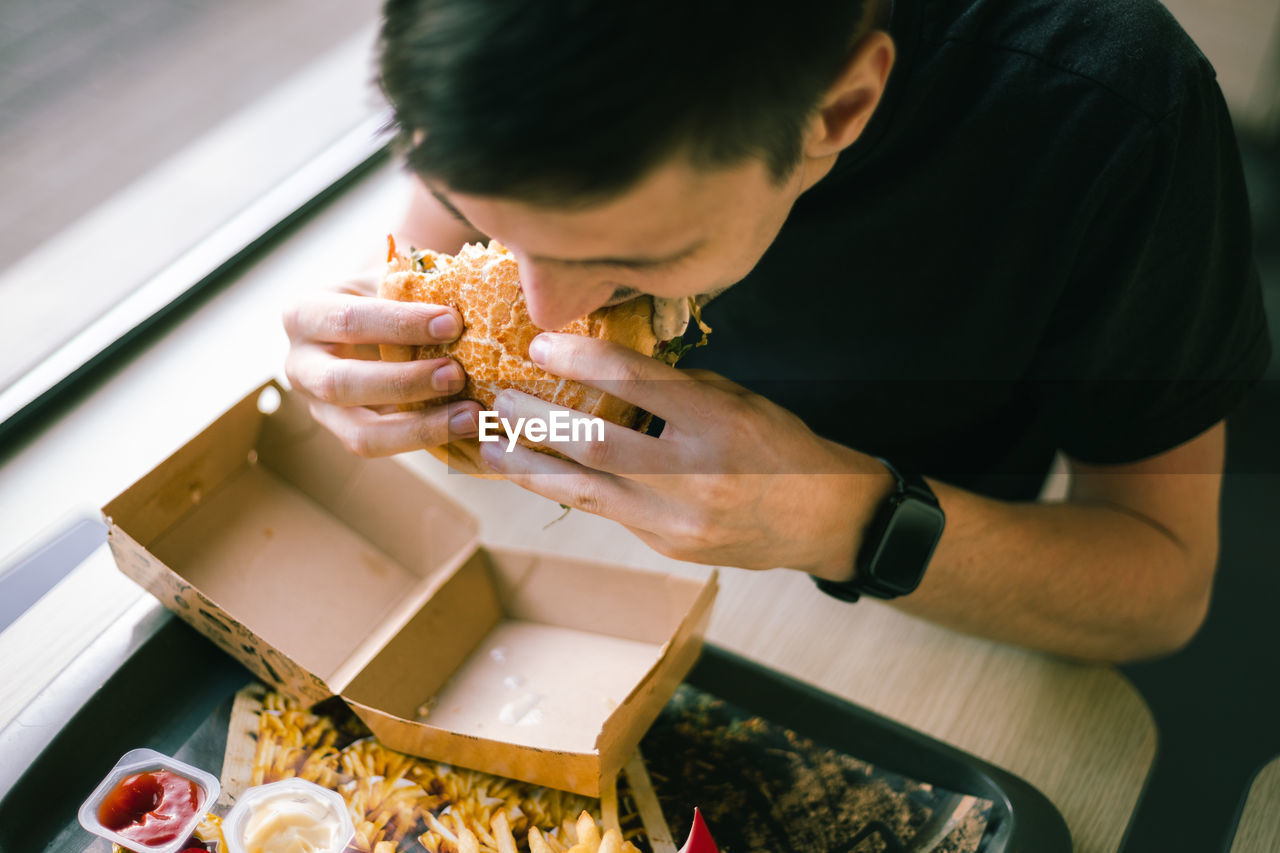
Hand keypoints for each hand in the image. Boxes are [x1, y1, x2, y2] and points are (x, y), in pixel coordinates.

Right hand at [282, 275, 480, 456]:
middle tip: (457, 374)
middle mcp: (300, 364)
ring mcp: (320, 407)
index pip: (349, 319)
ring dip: (420, 427)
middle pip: (342, 384)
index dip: (400, 324)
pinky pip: (385, 447)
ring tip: (471, 415)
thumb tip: (470, 298)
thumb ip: (415, 289)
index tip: (452, 323)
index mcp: (305, 314)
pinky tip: (467, 429)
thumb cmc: (384, 295)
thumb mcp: (388, 281)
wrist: (371, 324)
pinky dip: (429, 441)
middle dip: (404, 382)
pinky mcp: (347, 434)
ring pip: (360, 433)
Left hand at [478, 333, 892, 575]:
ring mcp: (678, 520)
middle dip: (536, 420)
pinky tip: (537, 473)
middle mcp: (694, 475)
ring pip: (585, 491)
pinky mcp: (667, 546)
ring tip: (487, 446)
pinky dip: (568, 488)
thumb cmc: (779, 446)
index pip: (636, 383)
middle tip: (494, 399)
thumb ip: (675, 388)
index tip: (539, 346)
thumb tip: (605, 369)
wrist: (821, 519)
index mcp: (718, 423)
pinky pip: (608, 511)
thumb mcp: (737, 400)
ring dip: (530, 467)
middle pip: (594, 444)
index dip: (580, 361)